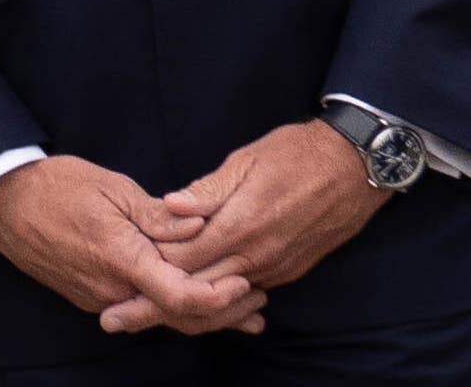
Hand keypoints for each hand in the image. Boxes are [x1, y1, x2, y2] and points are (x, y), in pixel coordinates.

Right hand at [0, 156, 265, 338]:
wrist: (2, 201)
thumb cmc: (55, 186)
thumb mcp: (111, 187)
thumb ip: (158, 214)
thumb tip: (201, 223)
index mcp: (120, 258)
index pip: (182, 296)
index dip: (220, 296)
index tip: (247, 281)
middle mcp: (112, 289)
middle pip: (179, 316)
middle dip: (224, 312)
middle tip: (259, 299)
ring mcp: (99, 297)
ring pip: (161, 317)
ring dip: (203, 313)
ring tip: (243, 309)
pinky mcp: (90, 296)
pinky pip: (140, 309)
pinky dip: (173, 307)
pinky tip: (193, 301)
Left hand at [112, 121, 388, 331]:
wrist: (355, 168)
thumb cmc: (296, 154)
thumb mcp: (246, 161)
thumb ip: (207, 190)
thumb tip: (170, 205)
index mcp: (240, 226)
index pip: (183, 259)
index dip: (148, 268)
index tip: (117, 278)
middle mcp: (257, 255)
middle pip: (196, 289)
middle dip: (155, 303)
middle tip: (116, 315)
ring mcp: (274, 267)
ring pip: (220, 296)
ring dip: (185, 305)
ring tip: (145, 314)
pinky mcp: (288, 270)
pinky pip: (244, 291)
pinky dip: (216, 298)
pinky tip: (194, 301)